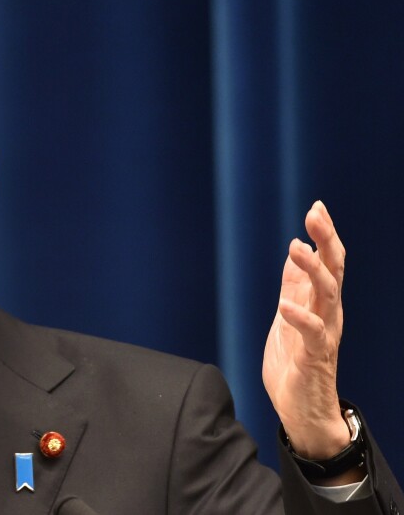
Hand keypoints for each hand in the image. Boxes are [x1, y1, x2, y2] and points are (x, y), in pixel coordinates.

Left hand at [262, 201, 351, 463]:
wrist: (302, 410)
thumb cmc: (296, 363)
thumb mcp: (289, 316)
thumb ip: (293, 286)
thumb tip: (295, 251)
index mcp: (320, 304)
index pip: (328, 263)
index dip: (324, 236)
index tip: (317, 207)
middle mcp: (328, 314)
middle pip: (333, 271)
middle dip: (326, 241)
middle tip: (315, 214)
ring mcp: (323, 335)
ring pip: (326, 295)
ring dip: (312, 270)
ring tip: (296, 246)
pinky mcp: (314, 357)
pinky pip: (311, 334)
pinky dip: (299, 317)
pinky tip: (285, 305)